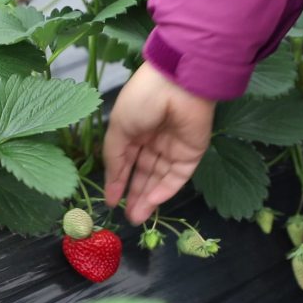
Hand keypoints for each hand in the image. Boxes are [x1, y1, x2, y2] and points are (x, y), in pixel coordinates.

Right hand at [103, 62, 215, 224]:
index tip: (111, 203)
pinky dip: (165, 189)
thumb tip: (110, 184)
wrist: (177, 84)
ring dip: (148, 198)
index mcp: (135, 130)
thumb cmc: (141, 100)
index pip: (126, 162)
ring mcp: (174, 147)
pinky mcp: (192, 153)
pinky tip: (152, 202)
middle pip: (144, 174)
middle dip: (136, 195)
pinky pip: (177, 175)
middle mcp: (154, 140)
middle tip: (128, 218)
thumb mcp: (118, 128)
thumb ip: (114, 158)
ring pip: (160, 178)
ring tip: (137, 217)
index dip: (118, 182)